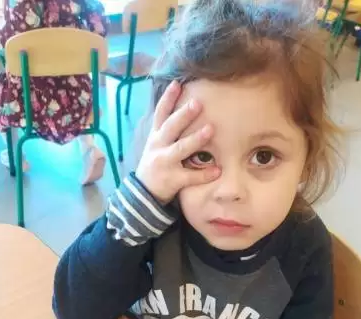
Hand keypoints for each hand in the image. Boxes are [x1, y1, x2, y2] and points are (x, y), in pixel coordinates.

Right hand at [136, 80, 219, 203]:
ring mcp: (165, 163)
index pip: (160, 114)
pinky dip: (204, 174)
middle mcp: (159, 147)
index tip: (176, 84)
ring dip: (196, 139)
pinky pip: (190, 176)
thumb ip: (165, 128)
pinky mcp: (173, 179)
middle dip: (184, 115)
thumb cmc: (155, 163)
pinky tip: (217, 170)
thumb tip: (181, 106)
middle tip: (197, 103)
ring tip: (210, 129)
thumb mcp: (154, 144)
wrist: (143, 192)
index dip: (167, 98)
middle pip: (171, 128)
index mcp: (155, 136)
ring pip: (181, 149)